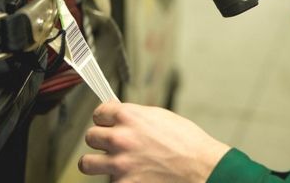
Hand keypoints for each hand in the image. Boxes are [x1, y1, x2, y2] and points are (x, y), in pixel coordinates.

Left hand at [79, 102, 230, 182]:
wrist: (202, 170)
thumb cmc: (189, 144)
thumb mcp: (162, 118)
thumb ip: (137, 118)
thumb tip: (123, 119)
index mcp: (130, 116)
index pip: (99, 113)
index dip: (105, 119)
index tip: (107, 123)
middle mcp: (120, 138)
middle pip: (90, 136)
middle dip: (101, 140)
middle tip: (112, 145)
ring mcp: (119, 164)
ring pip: (87, 163)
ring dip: (97, 163)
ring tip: (112, 164)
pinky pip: (109, 182)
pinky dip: (120, 180)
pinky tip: (135, 177)